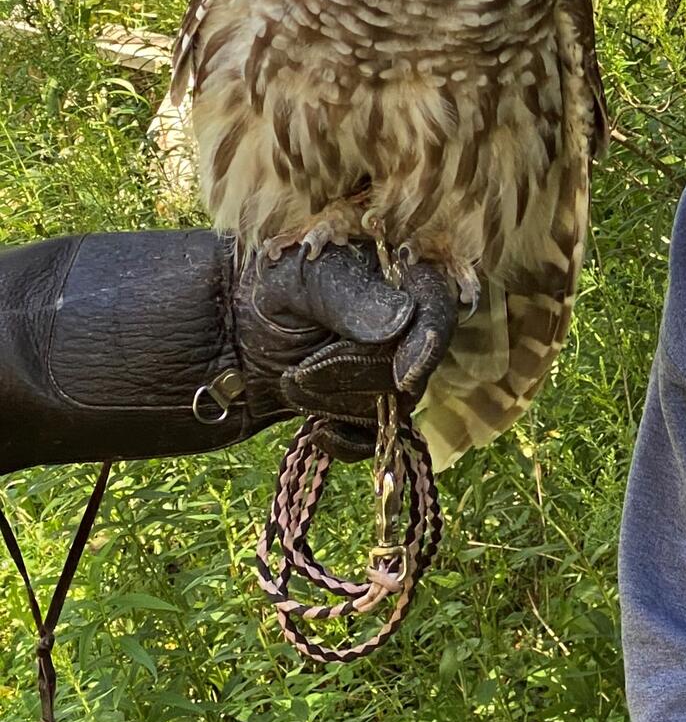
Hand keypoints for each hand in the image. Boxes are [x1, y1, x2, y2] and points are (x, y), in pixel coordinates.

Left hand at [230, 242, 457, 460]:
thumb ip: (349, 296)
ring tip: (291, 380)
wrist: (214, 329)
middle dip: (356, 374)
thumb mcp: (297, 279)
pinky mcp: (359, 408)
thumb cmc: (256, 289)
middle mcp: (399, 327)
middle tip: (302, 370)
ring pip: (391, 404)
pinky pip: (375, 438)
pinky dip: (349, 442)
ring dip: (338, 401)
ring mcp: (382, 371)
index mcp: (394, 278)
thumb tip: (404, 320)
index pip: (435, 307)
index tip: (404, 373)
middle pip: (412, 365)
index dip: (428, 341)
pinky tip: (318, 432)